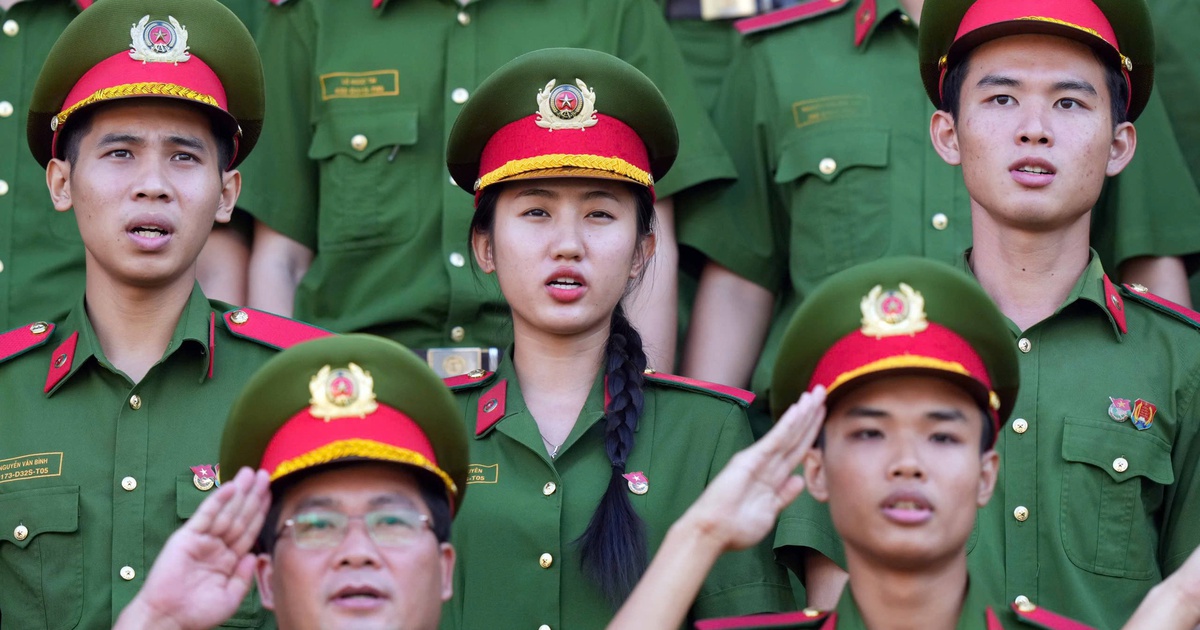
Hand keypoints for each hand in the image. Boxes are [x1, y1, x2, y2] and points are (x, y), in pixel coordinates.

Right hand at [114, 467, 270, 629]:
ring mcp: (202, 540)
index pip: (248, 531)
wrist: (168, 619)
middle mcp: (216, 547)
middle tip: (265, 474)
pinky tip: (231, 487)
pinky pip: (205, 515)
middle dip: (253, 496)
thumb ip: (244, 575)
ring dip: (239, 492)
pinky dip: (217, 500)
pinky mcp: (186, 537)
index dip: (260, 512)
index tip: (271, 494)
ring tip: (252, 473)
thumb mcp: (230, 597)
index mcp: (228, 560)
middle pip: (239, 517)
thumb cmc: (197, 613)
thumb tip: (254, 555)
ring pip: (226, 512)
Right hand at [684, 386, 825, 551]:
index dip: (811, 432)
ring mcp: (758, 459)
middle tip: (824, 391)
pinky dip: (787, 425)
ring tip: (816, 393)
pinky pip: (774, 440)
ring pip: (788, 433)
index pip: (797, 449)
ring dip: (803, 413)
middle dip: (810, 415)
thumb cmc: (736, 527)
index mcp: (772, 476)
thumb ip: (784, 495)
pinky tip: (798, 410)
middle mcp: (766, 464)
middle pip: (795, 436)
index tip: (824, 413)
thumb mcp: (769, 513)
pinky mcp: (750, 460)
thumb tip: (798, 479)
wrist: (712, 532)